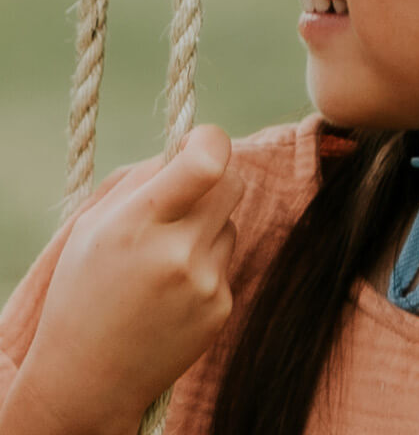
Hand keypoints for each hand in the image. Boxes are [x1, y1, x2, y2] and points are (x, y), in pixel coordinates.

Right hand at [15, 126, 244, 432]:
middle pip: (232, 183)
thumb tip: (191, 145)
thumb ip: (143, 179)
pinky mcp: (220, 307)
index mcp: (135, 225)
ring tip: (165, 258)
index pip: (206, 163)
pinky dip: (206, 264)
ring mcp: (203, 283)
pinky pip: (227, 260)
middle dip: (215, 178)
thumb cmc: (83, 291)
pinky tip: (172, 291)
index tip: (198, 140)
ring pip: (230, 221)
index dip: (210, 140)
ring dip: (207, 226)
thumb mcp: (92, 226)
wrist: (86, 380)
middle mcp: (175, 253)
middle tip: (189, 191)